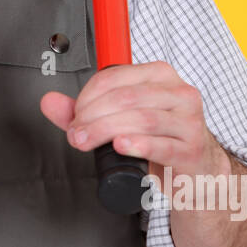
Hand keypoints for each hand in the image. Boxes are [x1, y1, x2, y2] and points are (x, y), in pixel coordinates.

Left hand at [39, 60, 228, 191]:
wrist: (197, 171)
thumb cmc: (161, 139)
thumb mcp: (122, 120)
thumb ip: (84, 111)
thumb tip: (50, 102)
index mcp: (160, 76)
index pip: (116, 77)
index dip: (87, 96)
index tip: (75, 115)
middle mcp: (178, 93)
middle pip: (126, 98)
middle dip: (92, 117)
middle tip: (76, 134)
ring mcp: (188, 121)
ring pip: (141, 119)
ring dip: (105, 131)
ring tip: (88, 142)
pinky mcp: (192, 149)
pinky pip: (162, 144)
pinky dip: (138, 145)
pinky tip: (121, 146)